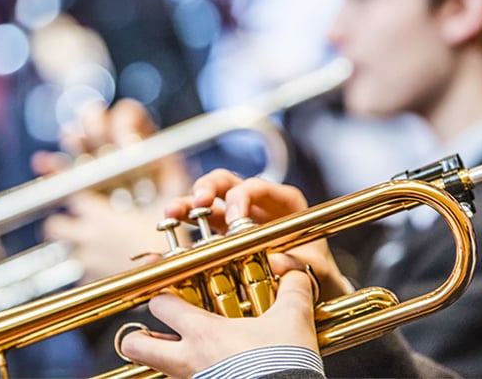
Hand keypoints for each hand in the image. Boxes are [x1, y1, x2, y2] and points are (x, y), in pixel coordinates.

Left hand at [32, 99, 191, 282]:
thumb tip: (167, 153)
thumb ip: (168, 175)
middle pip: (54, 226)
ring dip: (73, 246)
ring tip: (89, 245)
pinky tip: (104, 267)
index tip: (45, 168)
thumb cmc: (171, 242)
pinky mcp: (93, 283)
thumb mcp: (173, 201)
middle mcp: (88, 237)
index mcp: (101, 214)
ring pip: (65, 251)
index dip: (58, 177)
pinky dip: (89, 270)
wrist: (169, 279)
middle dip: (61, 222)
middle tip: (74, 221)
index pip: (69, 191)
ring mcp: (88, 262)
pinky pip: (81, 274)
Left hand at [120, 268, 317, 376]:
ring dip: (163, 362)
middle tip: (154, 332)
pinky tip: (213, 371)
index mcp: (203, 333)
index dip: (162, 295)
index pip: (160, 303)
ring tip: (183, 354)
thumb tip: (296, 275)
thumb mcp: (293, 319)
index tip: (171, 292)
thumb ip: (293, 289)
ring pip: (156, 371)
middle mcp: (187, 361)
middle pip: (134, 346)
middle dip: (138, 337)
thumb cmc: (284, 363)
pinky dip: (190, 376)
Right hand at [166, 169, 351, 300]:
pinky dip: (179, 237)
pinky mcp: (219, 243)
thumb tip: (277, 261)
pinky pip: (195, 235)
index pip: (259, 188)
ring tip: (171, 214)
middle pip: (226, 184)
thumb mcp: (317, 272)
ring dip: (186, 206)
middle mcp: (256, 207)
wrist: (311, 297)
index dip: (244, 197)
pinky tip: (163, 246)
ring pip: (205, 205)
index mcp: (284, 204)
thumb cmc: (318, 278)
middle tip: (199, 202)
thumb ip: (301, 266)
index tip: (235, 217)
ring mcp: (235, 223)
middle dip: (209, 189)